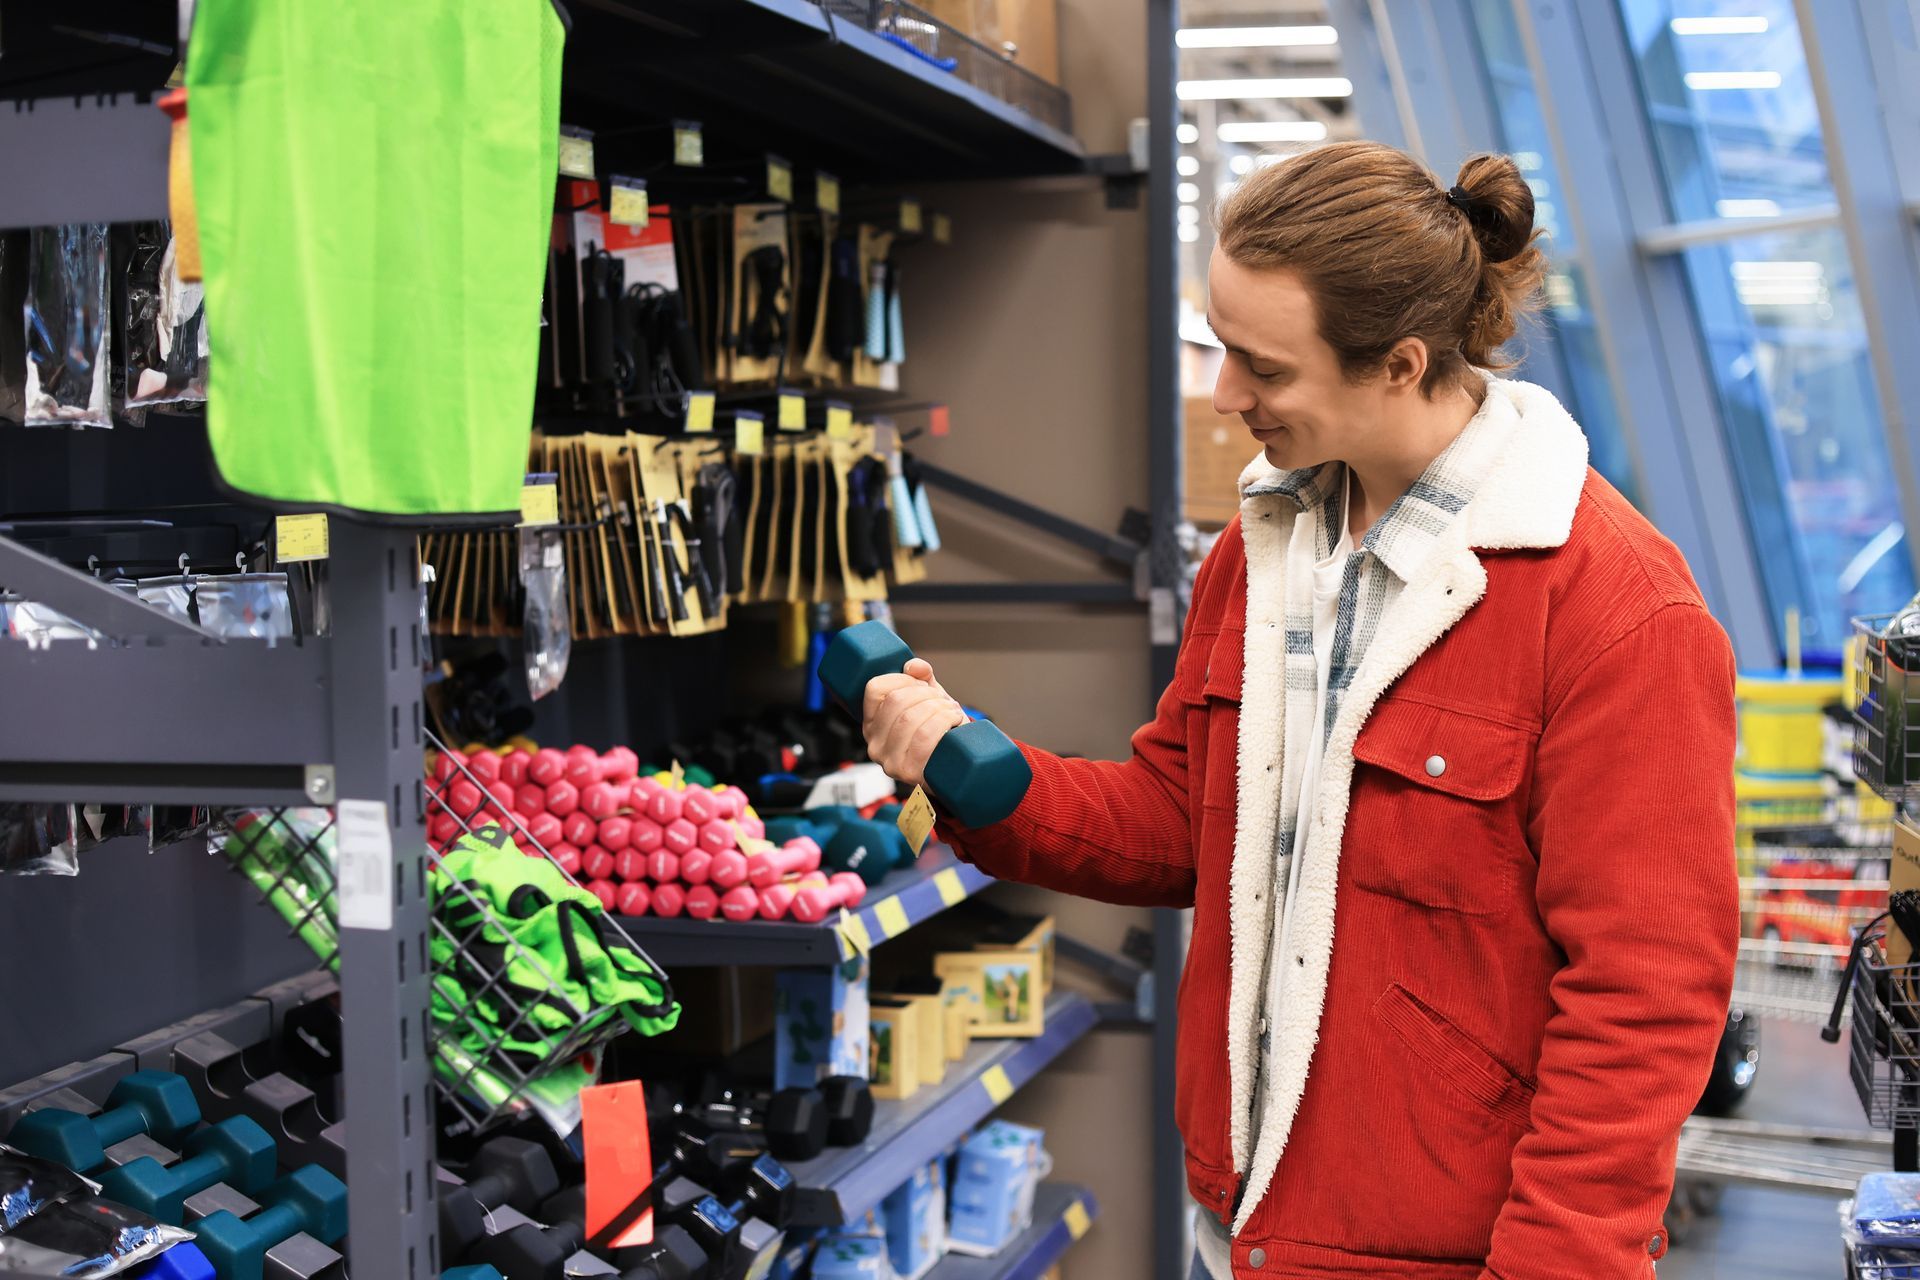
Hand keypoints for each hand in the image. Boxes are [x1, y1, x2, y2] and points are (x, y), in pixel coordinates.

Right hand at [862, 658, 967, 790]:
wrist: (958, 767)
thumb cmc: (940, 732)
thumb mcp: (928, 701)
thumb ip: (921, 678)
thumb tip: (914, 666)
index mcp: (872, 723)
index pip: (874, 688)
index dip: (902, 678)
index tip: (922, 683)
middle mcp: (874, 744)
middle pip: (896, 701)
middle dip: (927, 693)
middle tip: (943, 700)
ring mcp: (889, 761)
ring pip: (910, 718)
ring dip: (939, 707)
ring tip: (951, 710)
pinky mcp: (909, 773)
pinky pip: (924, 737)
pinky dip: (944, 721)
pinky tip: (954, 721)